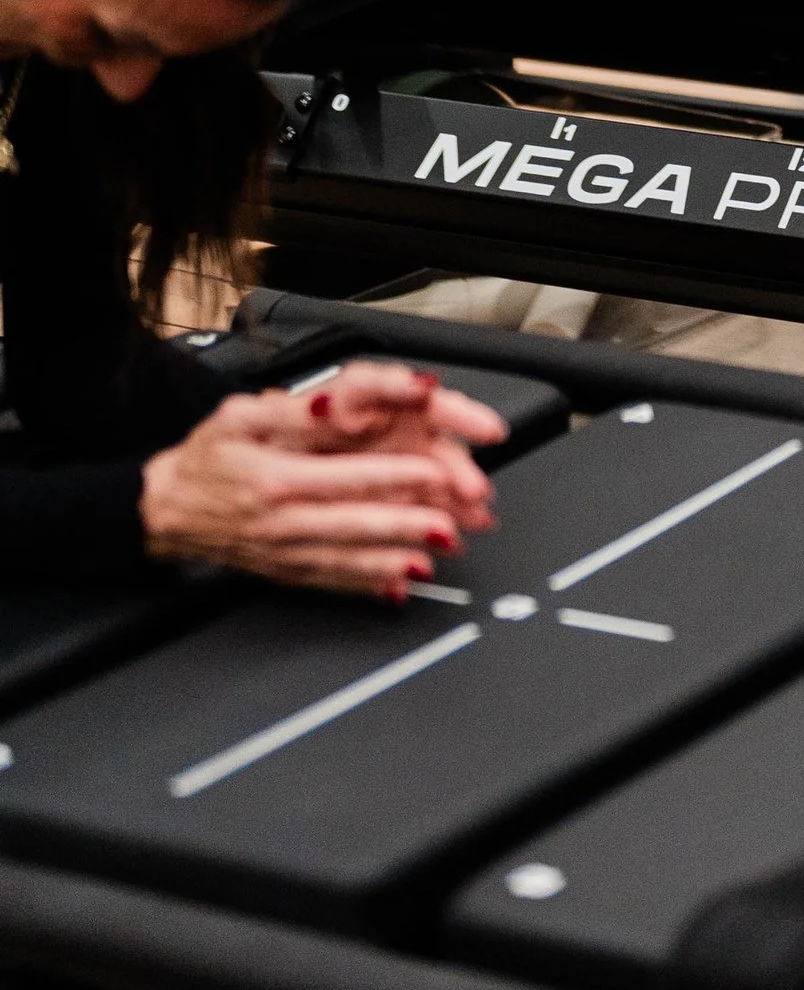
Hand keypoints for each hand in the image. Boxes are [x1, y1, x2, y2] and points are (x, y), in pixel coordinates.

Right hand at [141, 364, 505, 597]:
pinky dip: (365, 585)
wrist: (166, 508)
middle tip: (450, 524)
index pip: (343, 479)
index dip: (392, 477)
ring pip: (346, 560)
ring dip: (392, 562)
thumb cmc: (207, 457)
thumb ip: (290, 409)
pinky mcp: (284, 572)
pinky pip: (330, 581)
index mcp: (274, 479)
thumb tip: (330, 403)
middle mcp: (280, 521)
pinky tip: (397, 586)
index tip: (433, 474)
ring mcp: (283, 552)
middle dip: (405, 526)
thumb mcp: (240, 416)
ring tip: (433, 559)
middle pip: (351, 525)